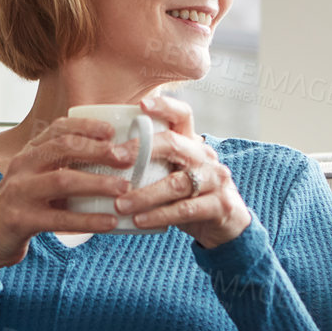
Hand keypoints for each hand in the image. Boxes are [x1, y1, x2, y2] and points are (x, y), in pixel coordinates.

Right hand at [0, 117, 133, 279]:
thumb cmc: (22, 207)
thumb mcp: (37, 180)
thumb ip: (64, 169)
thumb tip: (112, 161)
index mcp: (29, 153)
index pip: (58, 128)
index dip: (86, 126)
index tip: (112, 130)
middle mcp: (22, 166)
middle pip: (62, 148)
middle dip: (98, 150)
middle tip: (127, 157)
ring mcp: (19, 192)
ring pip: (63, 180)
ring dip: (97, 183)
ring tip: (124, 188)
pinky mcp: (21, 220)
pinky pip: (60, 218)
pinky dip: (88, 220)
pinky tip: (110, 223)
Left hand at [114, 92, 252, 248]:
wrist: (227, 225)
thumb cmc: (190, 197)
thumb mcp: (174, 174)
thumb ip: (151, 164)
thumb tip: (105, 157)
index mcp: (193, 144)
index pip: (182, 115)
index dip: (164, 106)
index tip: (141, 104)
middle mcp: (205, 157)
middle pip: (174, 143)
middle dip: (141, 150)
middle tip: (115, 158)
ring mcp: (215, 180)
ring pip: (175, 183)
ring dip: (144, 195)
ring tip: (120, 204)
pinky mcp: (220, 205)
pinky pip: (184, 209)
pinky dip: (159, 215)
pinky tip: (139, 221)